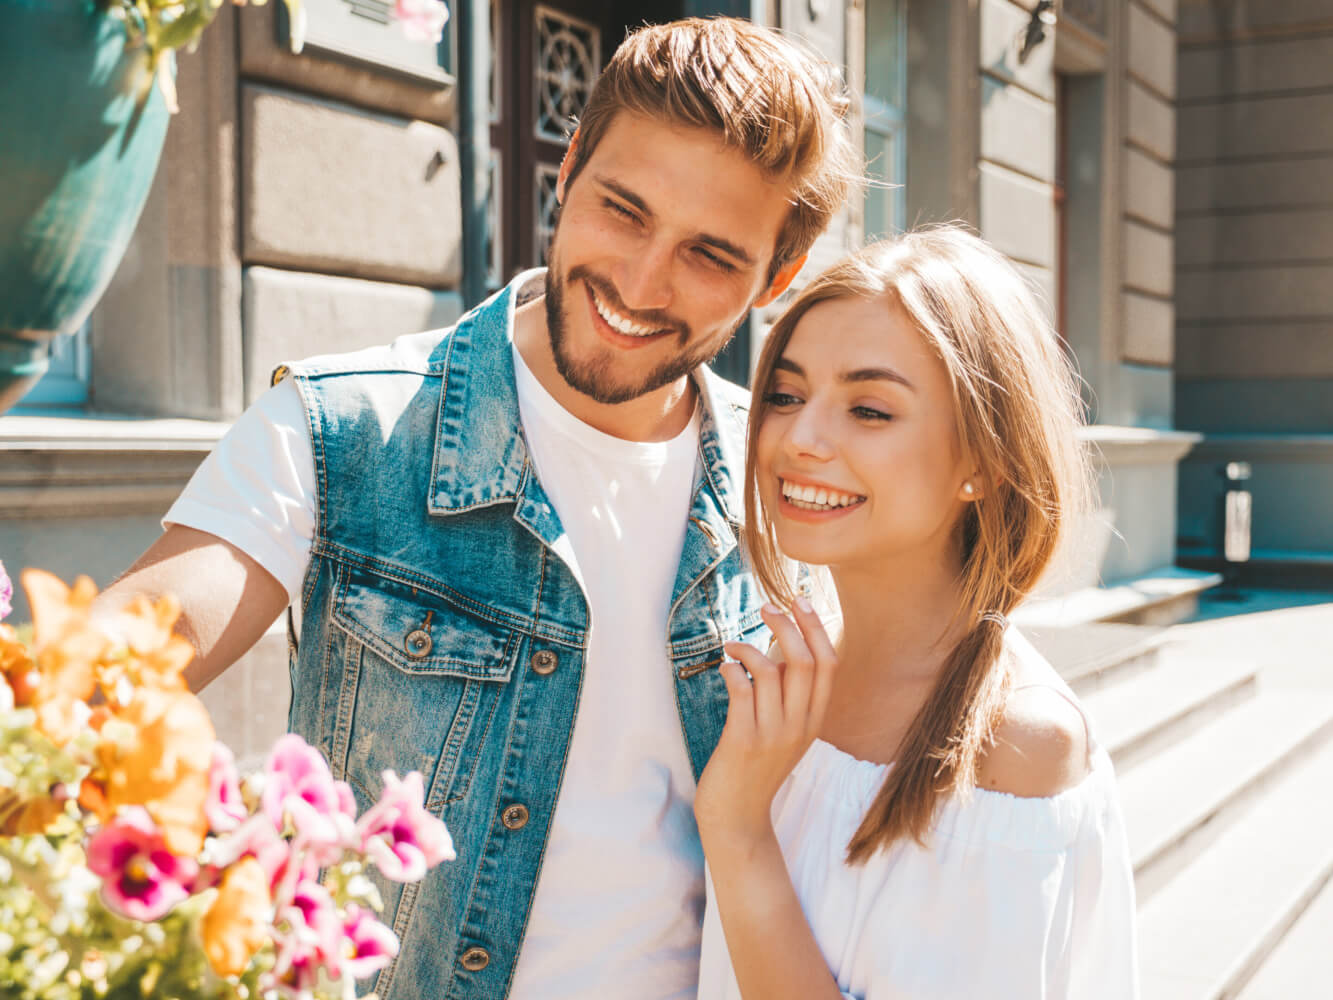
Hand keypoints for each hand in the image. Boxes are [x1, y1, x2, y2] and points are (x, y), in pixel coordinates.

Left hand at [694, 597, 838, 851]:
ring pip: (771, 671)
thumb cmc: (756, 769)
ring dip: (748, 647)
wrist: (738, 817)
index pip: (829, 665)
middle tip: (764, 607)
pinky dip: (732, 669)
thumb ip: (789, 696)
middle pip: (804, 661)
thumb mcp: (785, 733)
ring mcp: (773, 734)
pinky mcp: (743, 741)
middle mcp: (799, 726)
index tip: (798, 600)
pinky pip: (741, 690)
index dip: (815, 628)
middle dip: (785, 625)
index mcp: (814, 720)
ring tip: (732, 646)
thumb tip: (783, 647)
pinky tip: (724, 667)